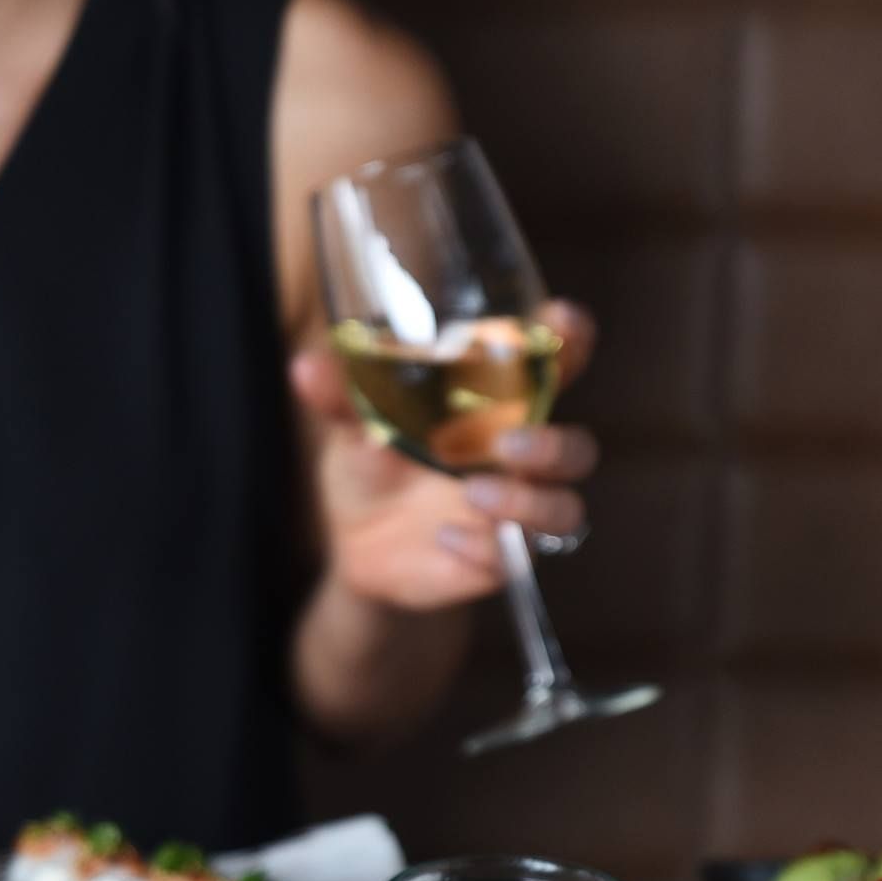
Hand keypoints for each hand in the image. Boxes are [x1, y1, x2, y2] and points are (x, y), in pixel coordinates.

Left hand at [291, 301, 598, 612]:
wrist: (353, 543)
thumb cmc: (371, 461)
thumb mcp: (352, 426)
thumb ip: (342, 395)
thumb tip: (305, 366)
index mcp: (496, 406)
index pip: (553, 367)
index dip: (569, 341)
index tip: (561, 320)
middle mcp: (516, 458)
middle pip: (576, 449)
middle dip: (554, 444)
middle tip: (508, 442)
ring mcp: (512, 512)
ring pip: (564, 510)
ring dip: (528, 501)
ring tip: (473, 492)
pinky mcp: (496, 559)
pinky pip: (517, 560)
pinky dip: (485, 548)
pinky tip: (444, 537)